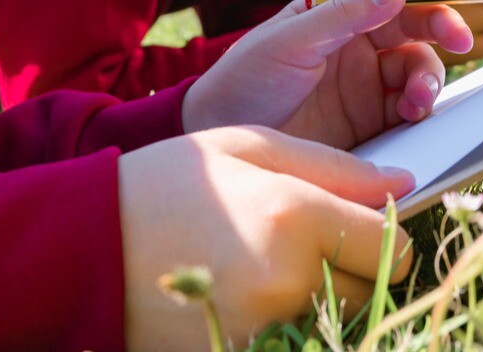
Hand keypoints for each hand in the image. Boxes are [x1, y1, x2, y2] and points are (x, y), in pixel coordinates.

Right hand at [119, 126, 414, 351]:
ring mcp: (264, 331)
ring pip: (333, 319)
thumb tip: (401, 183)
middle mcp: (287, 282)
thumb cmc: (163, 183)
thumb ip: (332, 165)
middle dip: (350, 266)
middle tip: (304, 242)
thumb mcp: (245, 148)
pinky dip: (284, 321)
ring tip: (265, 264)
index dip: (384, 234)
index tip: (359, 223)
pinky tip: (244, 291)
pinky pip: (295, 340)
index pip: (390, 247)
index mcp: (294, 218)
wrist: (80, 249)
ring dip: (317, 295)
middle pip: (368, 290)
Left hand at [183, 0, 473, 147]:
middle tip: (459, 40)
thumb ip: (342, 16)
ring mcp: (366, 79)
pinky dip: (421, 107)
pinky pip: (411, 106)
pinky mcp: (371, 119)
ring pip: (419, 65)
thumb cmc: (246, 78)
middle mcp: (356, 39)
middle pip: (414, 21)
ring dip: (429, 75)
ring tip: (417, 98)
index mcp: (334, 9)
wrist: (222, 136)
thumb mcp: (288, 42)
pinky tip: (412, 114)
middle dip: (442, 25)